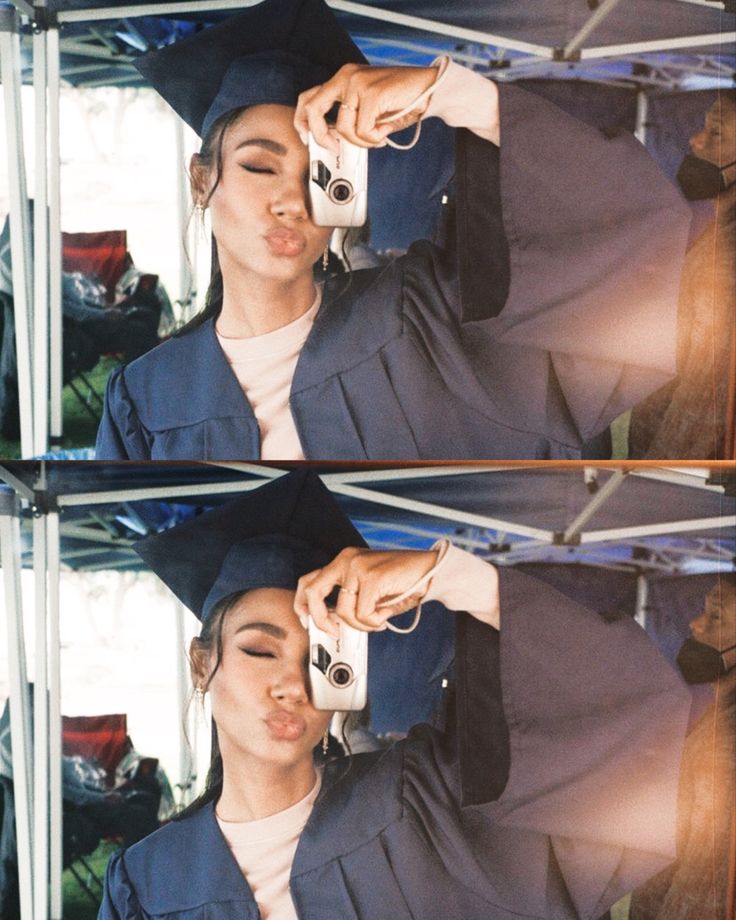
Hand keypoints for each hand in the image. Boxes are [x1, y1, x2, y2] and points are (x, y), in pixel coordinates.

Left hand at [294, 63, 438, 152]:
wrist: (428, 89)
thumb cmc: (401, 101)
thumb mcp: (368, 111)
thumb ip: (349, 119)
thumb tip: (334, 140)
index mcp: (343, 79)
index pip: (308, 98)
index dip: (303, 122)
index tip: (309, 139)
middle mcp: (346, 77)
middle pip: (312, 108)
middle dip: (320, 135)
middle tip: (333, 147)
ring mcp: (357, 83)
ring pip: (343, 128)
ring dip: (361, 141)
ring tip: (377, 137)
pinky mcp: (371, 93)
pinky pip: (363, 130)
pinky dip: (374, 138)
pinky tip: (384, 132)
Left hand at [294, 547, 437, 635]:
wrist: (430, 570)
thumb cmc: (402, 582)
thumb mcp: (368, 590)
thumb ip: (349, 601)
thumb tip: (333, 624)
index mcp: (343, 561)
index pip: (309, 580)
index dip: (303, 605)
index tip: (308, 621)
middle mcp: (346, 560)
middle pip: (312, 591)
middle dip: (319, 618)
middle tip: (333, 631)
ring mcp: (358, 567)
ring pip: (343, 611)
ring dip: (361, 624)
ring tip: (377, 620)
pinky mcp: (372, 577)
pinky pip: (363, 614)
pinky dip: (374, 621)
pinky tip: (385, 615)